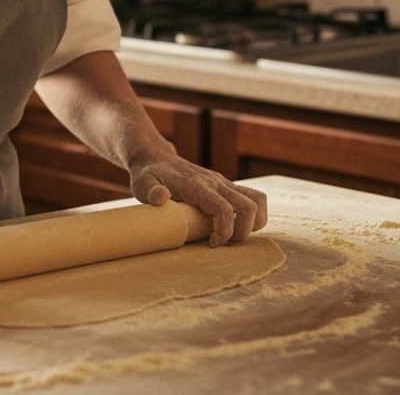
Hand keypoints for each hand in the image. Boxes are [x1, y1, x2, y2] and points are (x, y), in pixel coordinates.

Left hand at [128, 147, 267, 245]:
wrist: (154, 157)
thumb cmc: (148, 175)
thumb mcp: (142, 184)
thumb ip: (150, 192)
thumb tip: (160, 197)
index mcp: (197, 185)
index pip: (224, 209)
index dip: (225, 231)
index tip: (212, 244)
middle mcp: (215, 182)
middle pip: (248, 207)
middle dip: (243, 232)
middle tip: (224, 243)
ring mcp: (222, 182)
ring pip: (257, 200)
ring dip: (253, 223)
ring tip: (234, 235)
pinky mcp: (225, 185)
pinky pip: (253, 197)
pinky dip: (253, 214)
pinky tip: (236, 225)